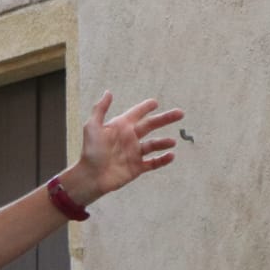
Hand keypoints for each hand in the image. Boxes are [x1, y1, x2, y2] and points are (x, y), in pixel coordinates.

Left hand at [68, 90, 182, 203]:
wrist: (90, 176)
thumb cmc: (90, 151)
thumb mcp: (92, 127)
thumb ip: (100, 109)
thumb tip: (108, 92)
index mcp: (120, 127)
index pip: (136, 114)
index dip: (145, 107)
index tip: (155, 102)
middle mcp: (129, 138)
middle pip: (150, 125)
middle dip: (165, 119)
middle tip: (180, 113)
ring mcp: (134, 153)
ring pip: (154, 144)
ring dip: (164, 142)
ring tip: (172, 141)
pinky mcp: (137, 167)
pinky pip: (153, 163)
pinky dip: (163, 160)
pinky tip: (171, 155)